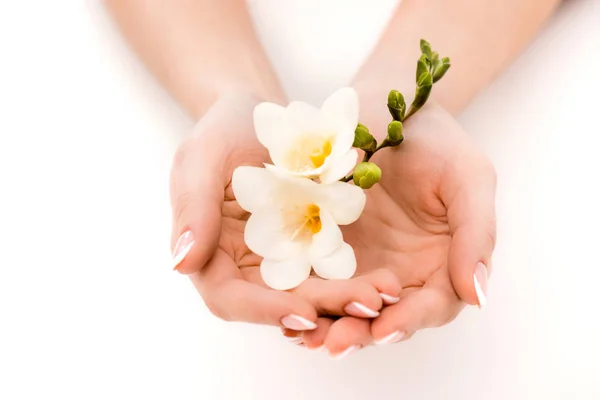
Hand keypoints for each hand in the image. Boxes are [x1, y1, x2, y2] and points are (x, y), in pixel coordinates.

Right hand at [169, 93, 400, 331]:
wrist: (265, 115)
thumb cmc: (224, 130)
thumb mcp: (202, 157)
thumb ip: (191, 207)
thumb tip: (182, 264)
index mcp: (210, 254)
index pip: (229, 298)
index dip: (264, 311)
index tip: (304, 314)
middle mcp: (246, 266)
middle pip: (279, 302)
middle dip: (323, 308)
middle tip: (368, 305)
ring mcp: (282, 257)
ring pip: (312, 291)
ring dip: (347, 298)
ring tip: (386, 294)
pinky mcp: (312, 244)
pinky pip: (333, 267)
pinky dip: (357, 275)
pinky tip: (386, 276)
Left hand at [291, 101, 495, 354]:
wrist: (389, 106)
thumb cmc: (438, 142)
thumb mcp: (468, 179)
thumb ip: (476, 234)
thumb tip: (477, 297)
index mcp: (442, 263)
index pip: (431, 304)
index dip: (410, 320)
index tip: (386, 330)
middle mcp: (403, 272)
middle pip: (384, 315)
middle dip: (360, 332)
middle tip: (334, 346)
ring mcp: (363, 262)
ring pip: (347, 305)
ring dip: (327, 325)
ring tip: (303, 338)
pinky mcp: (328, 247)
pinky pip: (316, 278)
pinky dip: (303, 297)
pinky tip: (284, 309)